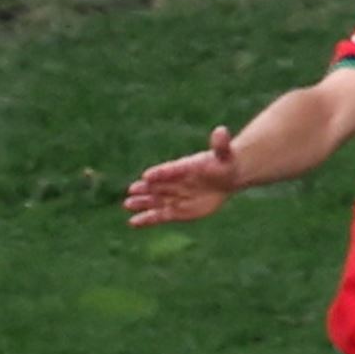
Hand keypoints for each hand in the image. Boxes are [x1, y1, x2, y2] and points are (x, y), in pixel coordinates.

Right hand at [124, 126, 240, 226]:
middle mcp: (175, 182)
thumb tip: (221, 131)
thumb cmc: (223, 163)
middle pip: (159, 186)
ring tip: (127, 204)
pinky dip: (147, 219)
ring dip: (143, 202)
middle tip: (132, 189)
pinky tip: (133, 222)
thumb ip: (220, 145)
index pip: (171, 170)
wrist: (226, 177)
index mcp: (184, 167)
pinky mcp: (177, 211)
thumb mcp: (224, 154)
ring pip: (156, 201)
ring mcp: (175, 196)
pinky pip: (160, 215)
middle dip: (146, 189)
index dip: (161, 173)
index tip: (148, 176)